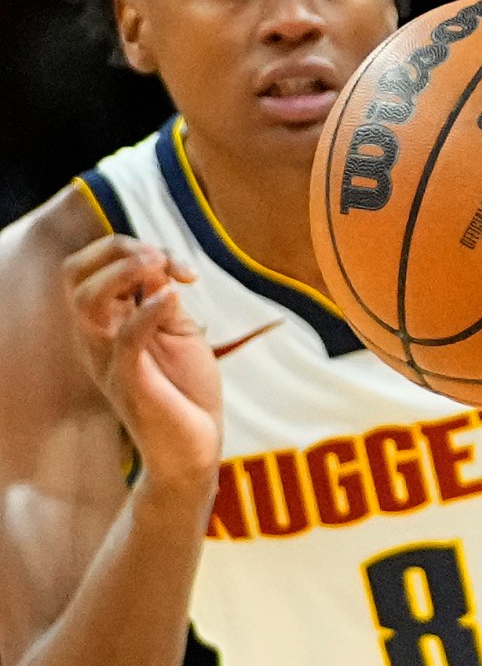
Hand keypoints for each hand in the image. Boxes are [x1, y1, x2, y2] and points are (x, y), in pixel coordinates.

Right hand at [61, 236, 222, 487]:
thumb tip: (158, 262)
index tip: (179, 263)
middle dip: (116, 249)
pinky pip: (124, 341)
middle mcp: (97, 338)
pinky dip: (147, 311)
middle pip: (74, 276)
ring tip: (161, 264)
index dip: (128, 249)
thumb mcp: (177, 331)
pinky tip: (173, 295)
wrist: (194, 446)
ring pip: (87, 302)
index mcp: (106, 323)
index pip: (87, 268)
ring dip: (125, 272)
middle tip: (161, 256)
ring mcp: (109, 360)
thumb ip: (163, 298)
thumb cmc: (185, 389)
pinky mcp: (130, 382)